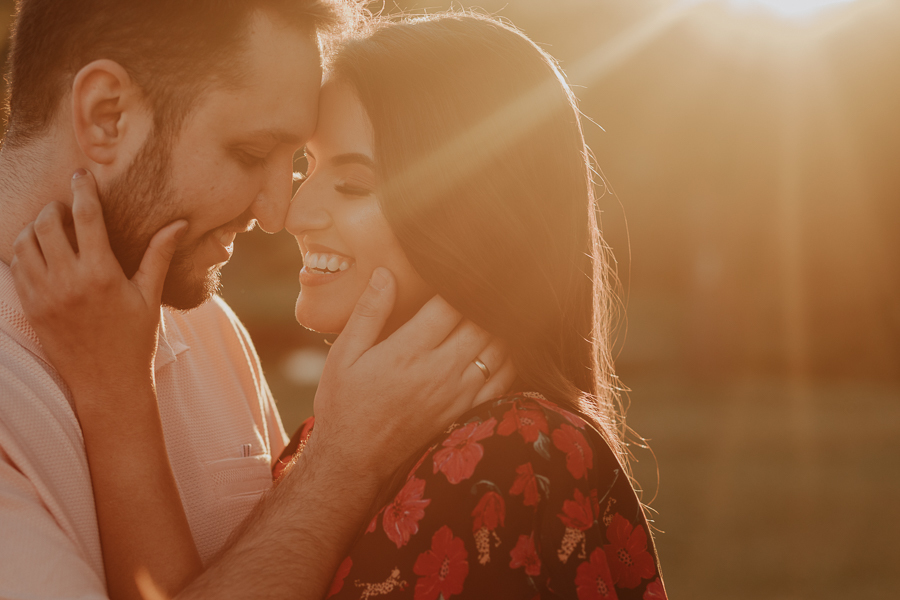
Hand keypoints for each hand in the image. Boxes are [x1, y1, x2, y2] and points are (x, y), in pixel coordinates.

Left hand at [10, 169, 186, 399]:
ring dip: (35, 227)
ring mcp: (44, 295)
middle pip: (48, 224)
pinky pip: (16, 267)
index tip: (82, 174)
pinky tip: (40, 251)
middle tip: (67, 205)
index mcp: (102, 274)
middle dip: (55, 206)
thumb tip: (178, 223)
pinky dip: (23, 251)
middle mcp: (68, 281)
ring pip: (24, 242)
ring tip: (52, 227)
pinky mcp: (31, 308)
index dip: (83, 190)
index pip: (87, 217)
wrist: (107, 383)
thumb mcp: (150, 296)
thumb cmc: (135, 340)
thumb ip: (158, 255)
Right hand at [311, 267, 516, 484]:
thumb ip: (369, 312)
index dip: (458, 283)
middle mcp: (438, 370)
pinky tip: (494, 348)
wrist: (354, 460)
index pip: (450, 305)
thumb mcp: (345, 354)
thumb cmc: (344, 404)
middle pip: (480, 323)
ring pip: (497, 349)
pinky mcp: (465, 412)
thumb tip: (387, 273)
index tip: (456, 272)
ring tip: (487, 314)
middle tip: (478, 288)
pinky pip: (503, 381)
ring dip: (496, 328)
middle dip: (481, 302)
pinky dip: (506, 360)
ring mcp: (456, 393)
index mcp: (408, 350)